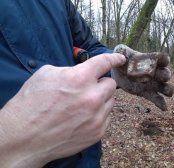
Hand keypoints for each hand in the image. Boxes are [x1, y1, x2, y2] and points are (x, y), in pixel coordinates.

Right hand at [0, 53, 125, 167]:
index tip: (121, 59)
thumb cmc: (31, 103)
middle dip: (100, 83)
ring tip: (82, 105)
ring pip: (111, 101)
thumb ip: (70, 70)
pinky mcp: (98, 132)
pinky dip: (98, 114)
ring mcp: (97, 117)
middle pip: (111, 84)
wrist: (25, 137)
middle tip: (87, 88)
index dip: (114, 58)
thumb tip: (83, 71)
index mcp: (79, 78)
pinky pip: (107, 116)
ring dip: (101, 99)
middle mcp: (92, 97)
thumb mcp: (47, 75)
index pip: (105, 62)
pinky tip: (83, 117)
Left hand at [112, 44, 173, 110]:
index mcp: (152, 61)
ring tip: (167, 93)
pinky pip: (158, 99)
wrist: (118, 72)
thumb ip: (122, 51)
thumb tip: (120, 50)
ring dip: (168, 90)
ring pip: (166, 87)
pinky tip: (164, 108)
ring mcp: (153, 84)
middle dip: (165, 75)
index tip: (160, 61)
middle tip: (158, 76)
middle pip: (166, 74)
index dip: (163, 60)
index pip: (163, 59)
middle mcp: (156, 72)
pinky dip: (162, 103)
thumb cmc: (122, 60)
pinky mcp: (148, 93)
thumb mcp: (121, 52)